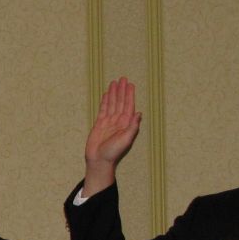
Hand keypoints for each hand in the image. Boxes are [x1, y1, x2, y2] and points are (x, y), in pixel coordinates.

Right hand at [82, 77, 141, 197]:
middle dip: (122, 90)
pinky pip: (103, 110)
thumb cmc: (113, 153)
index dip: (129, 95)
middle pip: (121, 102)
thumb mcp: (126, 140)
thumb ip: (132, 127)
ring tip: (114, 83)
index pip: (128, 105)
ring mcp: (109, 122)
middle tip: (122, 79)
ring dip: (114, 93)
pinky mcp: (99, 124)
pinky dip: (105, 101)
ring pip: (112, 104)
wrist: (99, 160)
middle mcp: (118, 121)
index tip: (130, 84)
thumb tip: (139, 113)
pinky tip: (106, 94)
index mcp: (125, 124)